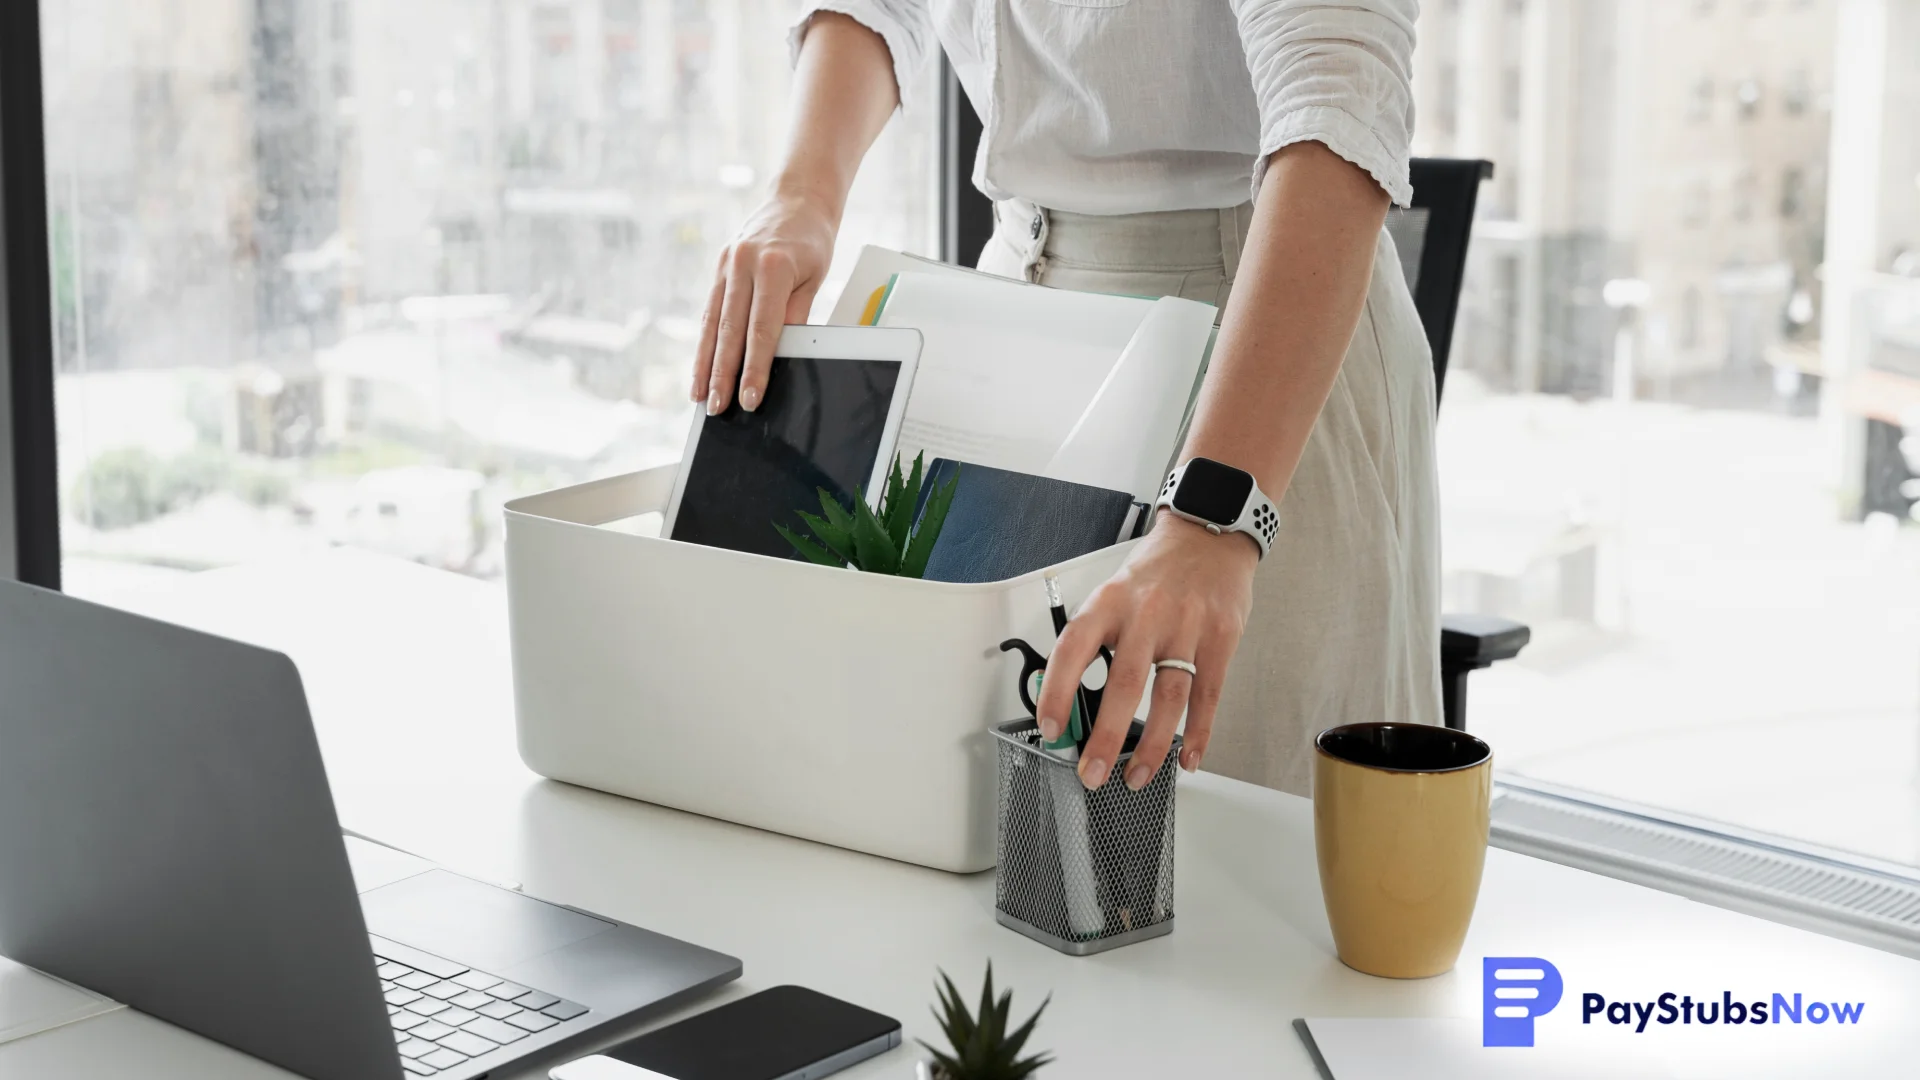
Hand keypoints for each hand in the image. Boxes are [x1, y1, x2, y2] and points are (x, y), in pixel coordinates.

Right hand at [692, 189, 838, 413]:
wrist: (797, 198)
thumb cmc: (812, 239)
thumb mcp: (814, 276)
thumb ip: (796, 315)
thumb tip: (782, 356)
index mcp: (773, 267)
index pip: (762, 330)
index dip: (754, 368)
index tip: (749, 398)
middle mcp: (743, 264)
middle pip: (730, 331)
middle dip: (722, 374)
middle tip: (716, 407)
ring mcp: (727, 264)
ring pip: (712, 323)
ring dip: (704, 362)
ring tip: (699, 394)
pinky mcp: (719, 267)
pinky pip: (710, 310)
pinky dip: (705, 340)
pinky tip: (700, 365)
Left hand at [1036, 515, 1258, 790]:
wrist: (1208, 536)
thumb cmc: (1155, 573)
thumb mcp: (1114, 593)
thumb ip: (1094, 641)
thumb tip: (1066, 698)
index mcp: (1109, 602)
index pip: (1073, 648)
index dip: (1057, 690)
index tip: (1050, 727)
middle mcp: (1146, 614)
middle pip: (1124, 684)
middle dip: (1105, 737)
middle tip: (1091, 773)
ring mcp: (1186, 627)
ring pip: (1168, 696)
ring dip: (1152, 746)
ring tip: (1136, 775)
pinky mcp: (1220, 638)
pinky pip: (1208, 695)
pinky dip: (1197, 732)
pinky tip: (1186, 757)